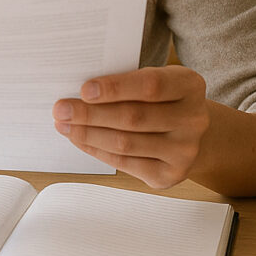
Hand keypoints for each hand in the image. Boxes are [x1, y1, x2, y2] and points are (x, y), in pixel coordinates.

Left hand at [52, 65, 209, 189]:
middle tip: (61, 108)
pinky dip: (97, 150)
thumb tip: (80, 92)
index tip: (84, 89)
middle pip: (133, 118)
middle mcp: (193, 119)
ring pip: (125, 143)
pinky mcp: (170, 174)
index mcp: (190, 86)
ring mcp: (184, 151)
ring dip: (88, 133)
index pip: (151, 86)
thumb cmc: (164, 100)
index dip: (115, 88)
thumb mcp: (157, 80)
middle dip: (91, 114)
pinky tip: (79, 139)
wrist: (194, 135)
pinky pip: (125, 162)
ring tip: (64, 124)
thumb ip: (128, 82)